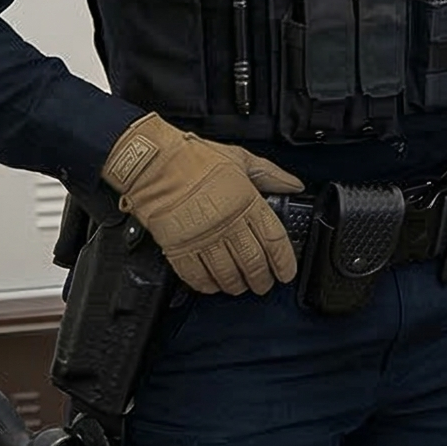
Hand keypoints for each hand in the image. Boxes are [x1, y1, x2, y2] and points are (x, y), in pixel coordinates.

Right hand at [101, 112, 304, 295]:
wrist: (153, 162)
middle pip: (252, 262)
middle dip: (261, 279)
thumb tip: (294, 184)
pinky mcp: (178, 246)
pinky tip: (213, 286)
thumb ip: (271, 175)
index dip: (283, 262)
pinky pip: (196, 275)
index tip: (286, 273)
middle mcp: (227, 223)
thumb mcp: (240, 159)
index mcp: (246, 202)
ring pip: (227, 273)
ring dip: (236, 285)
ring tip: (240, 287)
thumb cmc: (193, 158)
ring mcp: (203, 237)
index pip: (274, 240)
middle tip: (264, 285)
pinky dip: (207, 285)